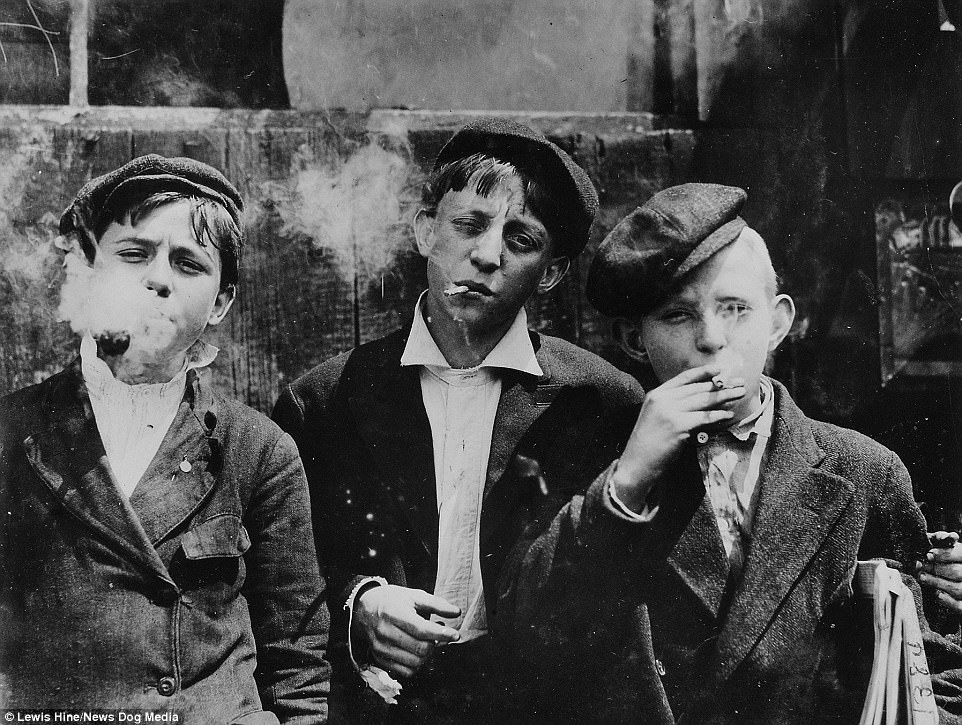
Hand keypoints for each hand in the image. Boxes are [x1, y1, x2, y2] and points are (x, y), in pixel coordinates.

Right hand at [353, 584, 460, 677]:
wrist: (364, 608)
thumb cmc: (394, 600)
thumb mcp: (414, 596)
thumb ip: (436, 604)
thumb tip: (457, 613)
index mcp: (394, 612)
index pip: (421, 629)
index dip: (441, 634)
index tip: (456, 635)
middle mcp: (385, 632)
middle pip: (420, 648)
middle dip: (436, 643)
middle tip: (440, 634)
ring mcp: (380, 648)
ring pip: (415, 662)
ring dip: (428, 654)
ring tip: (429, 640)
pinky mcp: (379, 659)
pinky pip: (406, 671)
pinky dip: (417, 664)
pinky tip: (418, 651)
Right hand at [612, 365, 744, 511]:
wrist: (637, 463)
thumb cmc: (648, 444)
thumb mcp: (655, 416)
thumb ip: (672, 405)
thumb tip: (701, 398)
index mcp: (656, 394)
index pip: (684, 378)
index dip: (704, 372)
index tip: (720, 369)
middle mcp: (662, 399)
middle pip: (697, 388)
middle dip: (721, 385)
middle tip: (739, 383)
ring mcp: (669, 412)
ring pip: (703, 400)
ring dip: (724, 397)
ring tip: (739, 394)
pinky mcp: (678, 425)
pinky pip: (704, 417)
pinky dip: (718, 415)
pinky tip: (728, 414)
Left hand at [918, 531, 961, 614]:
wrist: (947, 577)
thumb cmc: (944, 559)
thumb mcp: (945, 546)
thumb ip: (943, 539)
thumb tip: (947, 536)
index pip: (961, 554)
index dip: (945, 554)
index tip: (928, 554)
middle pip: (957, 572)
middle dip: (936, 569)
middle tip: (919, 565)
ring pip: (957, 588)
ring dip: (937, 583)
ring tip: (921, 577)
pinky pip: (959, 606)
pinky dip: (947, 601)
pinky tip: (936, 594)